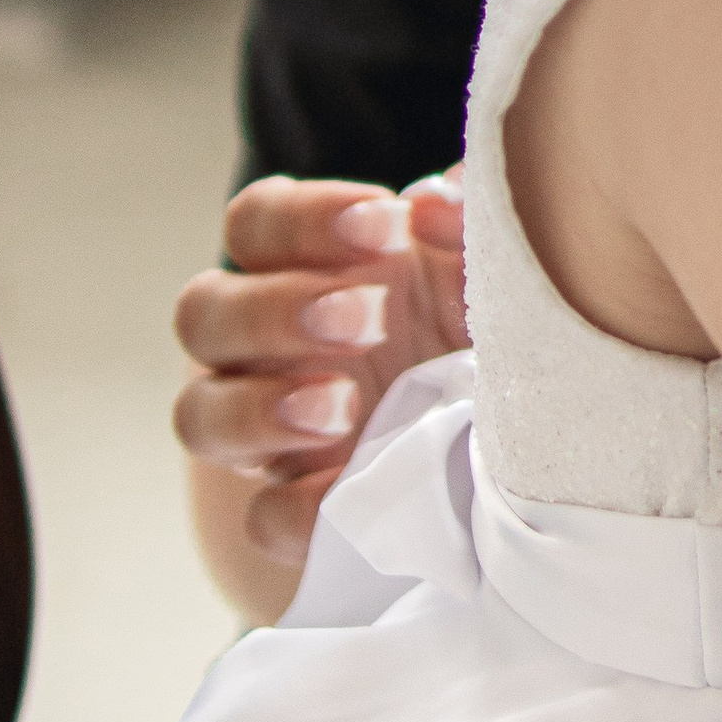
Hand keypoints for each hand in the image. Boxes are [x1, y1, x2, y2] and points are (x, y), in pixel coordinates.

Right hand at [172, 175, 470, 558]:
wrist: (522, 438)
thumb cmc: (481, 324)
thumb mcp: (483, 267)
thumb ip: (464, 222)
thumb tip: (438, 201)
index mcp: (307, 267)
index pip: (256, 223)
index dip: (305, 218)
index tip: (387, 223)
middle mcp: (268, 346)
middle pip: (203, 314)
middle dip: (276, 309)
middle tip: (371, 315)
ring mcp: (272, 432)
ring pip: (199, 416)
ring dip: (257, 407)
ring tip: (341, 405)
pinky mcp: (302, 508)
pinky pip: (263, 520)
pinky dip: (295, 509)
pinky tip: (348, 487)